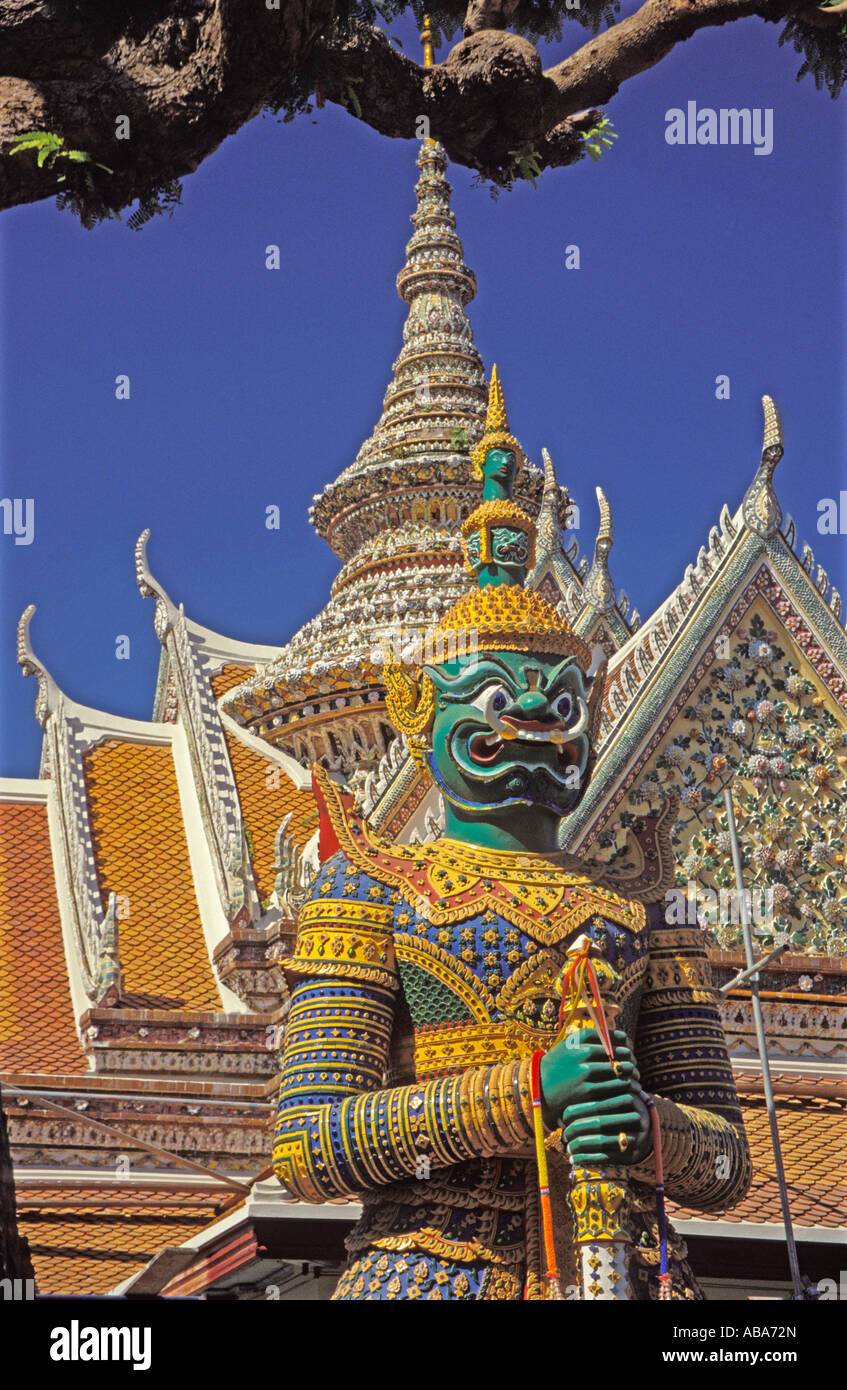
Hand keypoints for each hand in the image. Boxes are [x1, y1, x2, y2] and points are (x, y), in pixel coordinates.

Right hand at [539, 1027, 651, 1166]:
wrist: (537, 1090)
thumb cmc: (557, 1067)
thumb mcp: (568, 1048)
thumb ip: (590, 1040)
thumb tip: (623, 1038)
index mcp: (579, 1040)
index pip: (612, 1038)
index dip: (624, 1045)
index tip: (629, 1050)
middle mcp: (582, 1053)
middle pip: (619, 1054)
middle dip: (631, 1061)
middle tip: (635, 1067)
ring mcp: (584, 1072)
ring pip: (620, 1072)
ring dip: (632, 1077)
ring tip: (636, 1081)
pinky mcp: (586, 1091)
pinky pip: (614, 1088)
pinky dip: (626, 1089)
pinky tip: (630, 1093)